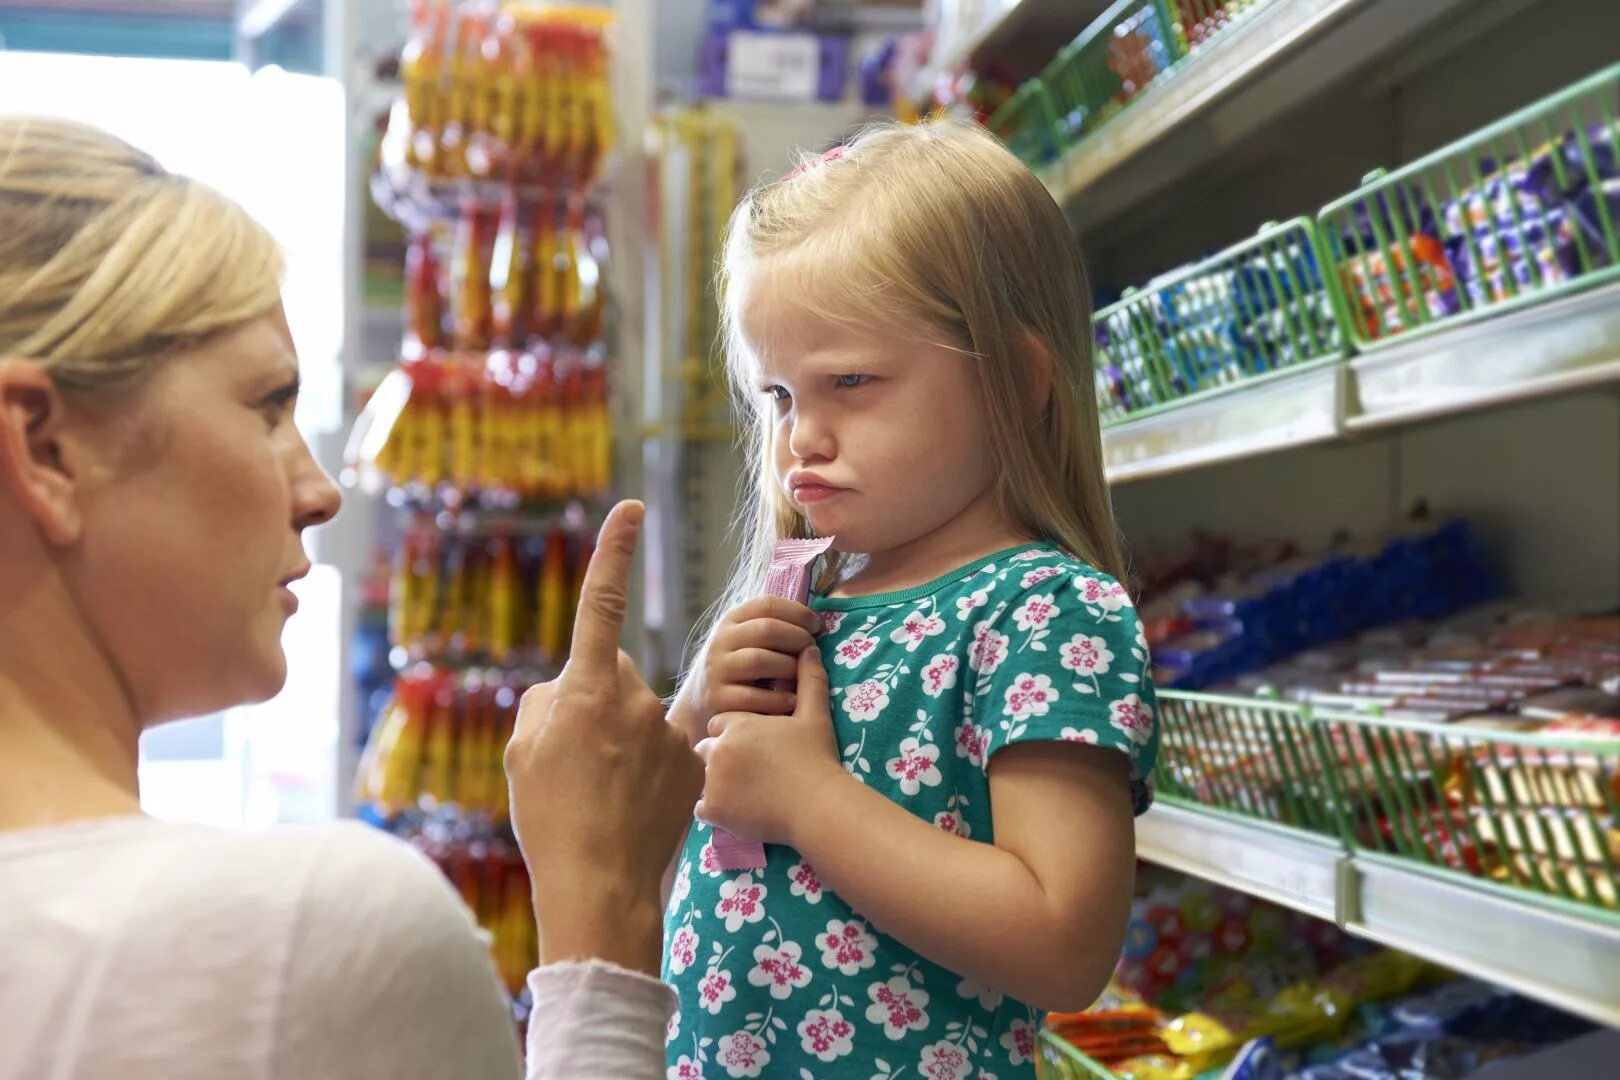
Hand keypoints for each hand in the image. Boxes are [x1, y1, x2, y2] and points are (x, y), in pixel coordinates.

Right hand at [506, 501, 704, 977]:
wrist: (600, 884)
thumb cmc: (550, 817)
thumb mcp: (523, 752)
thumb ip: (545, 703)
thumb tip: (568, 688)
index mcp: (587, 690)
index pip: (602, 604)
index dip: (614, 553)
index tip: (630, 508)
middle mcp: (635, 699)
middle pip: (612, 676)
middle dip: (595, 701)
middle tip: (575, 759)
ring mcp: (669, 731)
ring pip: (638, 716)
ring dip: (621, 740)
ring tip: (602, 794)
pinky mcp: (694, 761)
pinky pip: (665, 747)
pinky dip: (650, 768)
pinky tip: (633, 805)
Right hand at [693, 596, 822, 724]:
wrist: (701, 700)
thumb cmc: (739, 666)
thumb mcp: (747, 639)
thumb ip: (772, 626)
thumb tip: (816, 621)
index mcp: (731, 620)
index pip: (767, 604)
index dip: (797, 612)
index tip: (816, 625)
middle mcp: (721, 641)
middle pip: (766, 629)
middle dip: (798, 638)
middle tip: (813, 650)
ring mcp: (717, 669)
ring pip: (759, 660)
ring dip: (790, 667)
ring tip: (804, 675)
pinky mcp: (718, 699)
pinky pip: (753, 697)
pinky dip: (778, 699)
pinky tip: (793, 701)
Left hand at [695, 645, 844, 847]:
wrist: (817, 804)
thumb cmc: (817, 758)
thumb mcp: (814, 715)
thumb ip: (809, 680)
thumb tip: (810, 649)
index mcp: (737, 723)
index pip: (720, 723)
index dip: (735, 734)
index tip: (753, 745)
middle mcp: (718, 748)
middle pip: (706, 748)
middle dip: (721, 757)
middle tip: (747, 771)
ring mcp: (712, 780)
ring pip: (700, 777)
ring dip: (715, 782)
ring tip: (741, 791)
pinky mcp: (713, 809)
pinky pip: (699, 807)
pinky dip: (714, 809)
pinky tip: (735, 808)